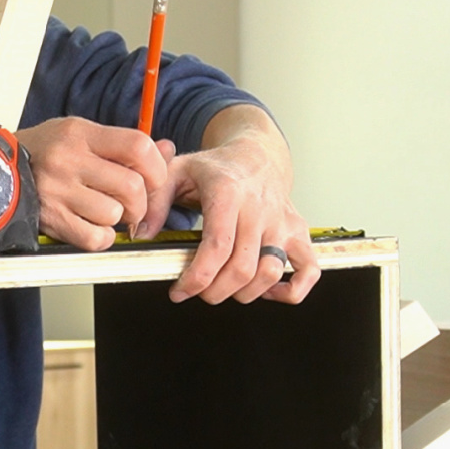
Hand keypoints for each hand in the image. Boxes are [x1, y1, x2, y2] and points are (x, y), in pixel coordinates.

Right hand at [16, 118, 172, 250]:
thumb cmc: (41, 154)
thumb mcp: (80, 135)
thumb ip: (123, 145)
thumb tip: (167, 150)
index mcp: (80, 134)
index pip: (137, 146)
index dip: (156, 167)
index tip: (153, 177)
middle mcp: (69, 161)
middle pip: (132, 186)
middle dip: (140, 201)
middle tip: (131, 203)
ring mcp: (58, 192)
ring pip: (114, 214)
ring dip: (117, 219)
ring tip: (103, 211)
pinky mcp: (51, 220)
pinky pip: (95, 238)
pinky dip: (101, 237)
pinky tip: (91, 225)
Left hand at [139, 105, 319, 304]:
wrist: (256, 154)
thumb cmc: (216, 168)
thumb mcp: (176, 172)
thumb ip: (154, 201)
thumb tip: (141, 234)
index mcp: (229, 193)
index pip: (217, 247)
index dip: (197, 278)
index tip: (179, 290)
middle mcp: (260, 209)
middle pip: (242, 268)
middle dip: (214, 291)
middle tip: (197, 291)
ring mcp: (283, 223)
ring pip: (270, 273)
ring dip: (243, 294)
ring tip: (223, 288)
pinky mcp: (299, 233)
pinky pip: (308, 270)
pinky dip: (291, 290)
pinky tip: (267, 292)